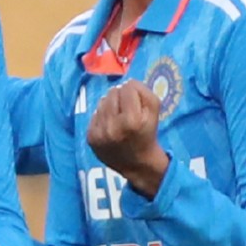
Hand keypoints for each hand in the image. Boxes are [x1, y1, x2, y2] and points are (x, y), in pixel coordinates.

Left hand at [87, 81, 169, 197]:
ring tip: (119, 117)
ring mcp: (99, 132)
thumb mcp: (155, 112)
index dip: (134, 92)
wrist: (137, 163)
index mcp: (132, 120)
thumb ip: (144, 92)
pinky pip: (94, 114)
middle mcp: (112, 126)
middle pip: (112, 92)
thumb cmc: (147, 134)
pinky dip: (103, 116)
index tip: (137, 101)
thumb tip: (127, 82)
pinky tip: (111, 125)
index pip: (128, 88)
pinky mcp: (90, 137)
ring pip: (101, 101)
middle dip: (121, 97)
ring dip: (111, 105)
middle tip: (128, 109)